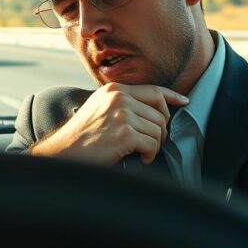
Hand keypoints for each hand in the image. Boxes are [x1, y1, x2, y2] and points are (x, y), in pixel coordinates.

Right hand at [29, 83, 189, 165]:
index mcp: (114, 89)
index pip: (153, 90)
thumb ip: (121, 103)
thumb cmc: (81, 136)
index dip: (172, 97)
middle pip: (160, 113)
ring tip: (139, 152)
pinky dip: (149, 154)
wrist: (63, 152)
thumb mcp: (99, 108)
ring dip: (153, 145)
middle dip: (160, 131)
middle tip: (149, 143)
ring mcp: (122, 114)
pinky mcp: (124, 133)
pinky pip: (152, 144)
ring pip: (158, 130)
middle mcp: (119, 97)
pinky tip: (138, 158)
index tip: (184, 101)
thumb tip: (151, 111)